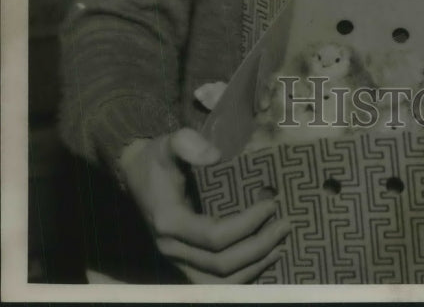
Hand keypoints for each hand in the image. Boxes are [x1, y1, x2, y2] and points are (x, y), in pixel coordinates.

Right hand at [118, 127, 289, 282]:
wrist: (136, 174)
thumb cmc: (158, 158)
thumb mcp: (170, 142)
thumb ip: (189, 144)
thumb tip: (216, 156)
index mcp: (169, 221)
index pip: (214, 236)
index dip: (247, 224)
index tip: (271, 204)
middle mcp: (172, 248)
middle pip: (221, 264)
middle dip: (258, 247)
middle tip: (285, 224)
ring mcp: (178, 261)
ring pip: (219, 282)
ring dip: (253, 267)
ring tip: (280, 246)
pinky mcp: (185, 264)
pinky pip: (215, 283)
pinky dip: (242, 275)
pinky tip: (264, 258)